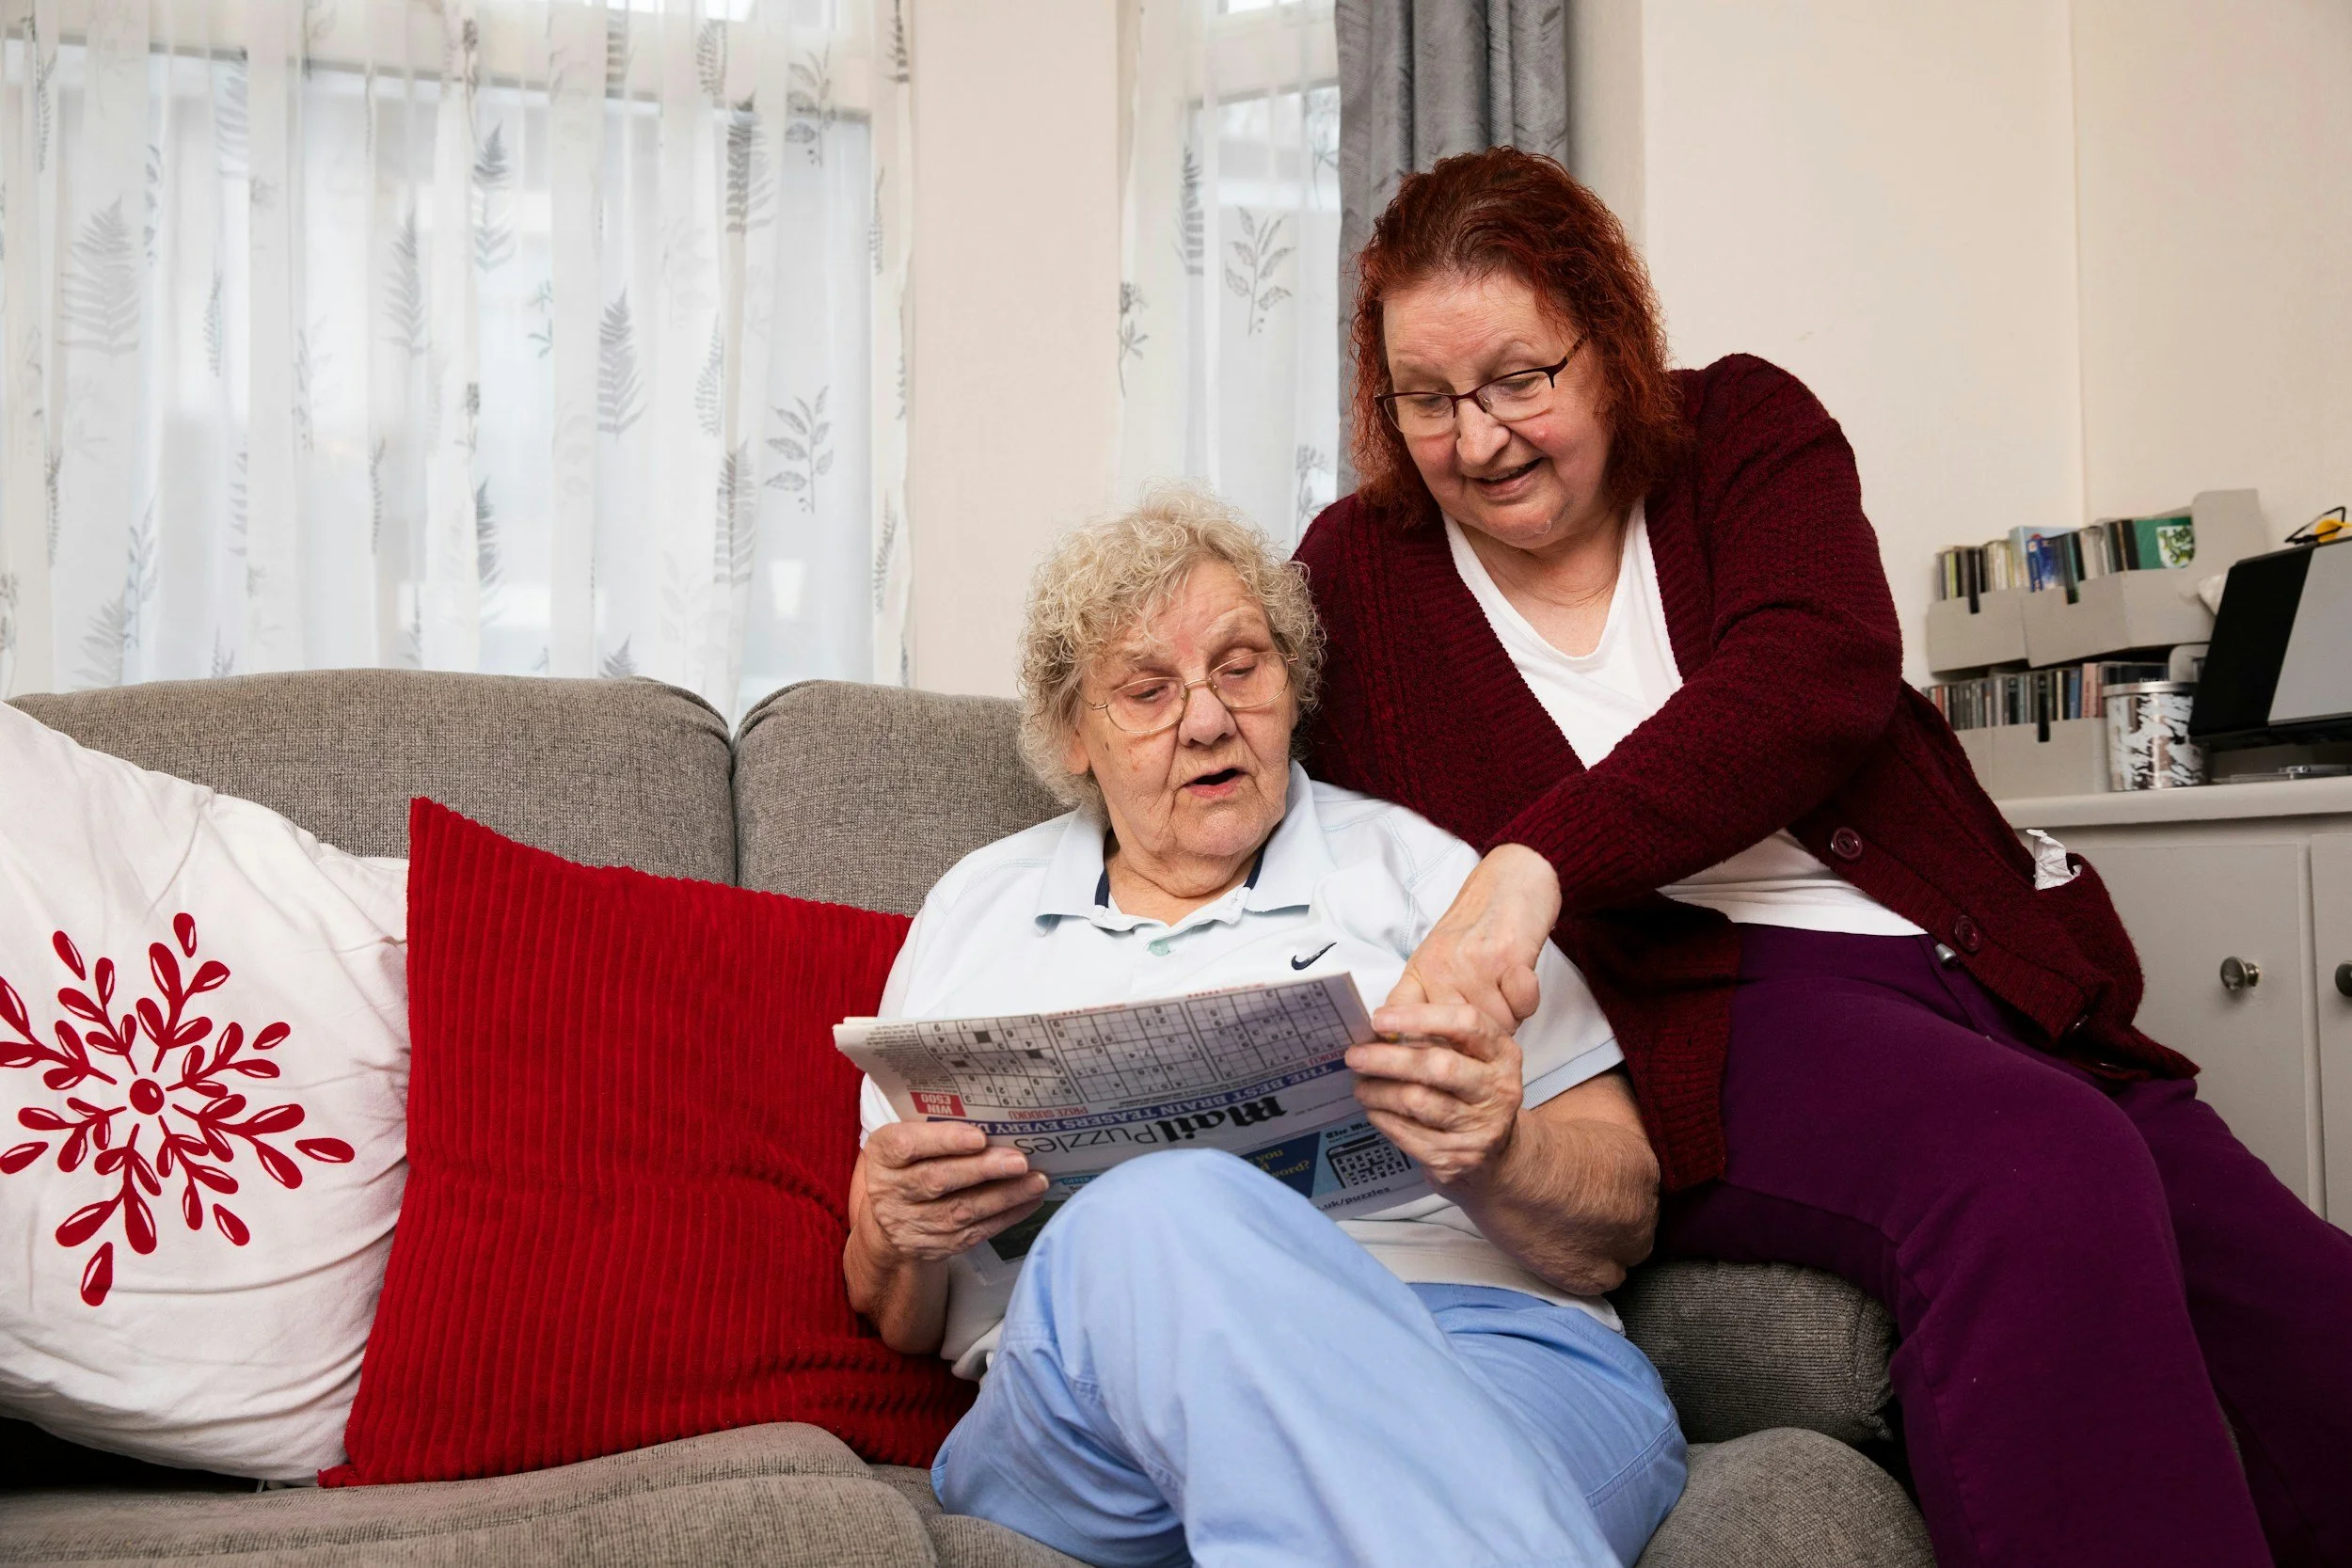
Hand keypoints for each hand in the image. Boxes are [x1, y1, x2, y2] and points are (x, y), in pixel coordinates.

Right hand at [854, 1121, 1047, 1266]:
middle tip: (1019, 1161)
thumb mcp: (907, 1138)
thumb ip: (936, 1127)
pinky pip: (974, 1233)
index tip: (979, 1137)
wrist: (888, 1220)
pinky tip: (1029, 1201)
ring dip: (1004, 1196)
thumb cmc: (908, 1164)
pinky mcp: (934, 1246)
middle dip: (983, 1170)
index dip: (944, 1141)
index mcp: (883, 1154)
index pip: (908, 1145)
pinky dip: (1006, 1217)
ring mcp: (912, 1224)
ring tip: (1036, 1181)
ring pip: (961, 1211)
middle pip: (938, 1181)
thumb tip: (996, 1116)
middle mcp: (891, 1191)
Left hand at [1349, 1000, 1525, 1190]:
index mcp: (1502, 1054)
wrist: (1498, 1154)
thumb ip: (1434, 1028)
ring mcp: (1480, 1127)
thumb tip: (1386, 1017)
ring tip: (1362, 1086)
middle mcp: (1497, 1089)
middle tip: (1355, 1056)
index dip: (1419, 1017)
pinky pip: (1408, 1133)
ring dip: (1379, 1092)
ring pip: (1417, 1102)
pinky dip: (1383, 1118)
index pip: (1465, 1023)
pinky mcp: (1458, 1156)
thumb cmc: (1473, 1091)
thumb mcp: (1469, 1053)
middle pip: (1439, 1066)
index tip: (1379, 1019)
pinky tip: (1376, 1109)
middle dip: (1388, 1059)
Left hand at [1391, 845, 1561, 1033]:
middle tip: (1485, 1020)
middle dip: (1478, 1040)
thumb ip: (1419, 1000)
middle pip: (1461, 1037)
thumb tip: (1404, 1046)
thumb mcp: (1433, 959)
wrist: (1510, 881)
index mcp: (1421, 971)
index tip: (1421, 1064)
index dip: (1414, 1051)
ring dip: (1507, 1018)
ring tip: (1504, 989)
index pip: (1407, 1024)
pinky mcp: (1510, 957)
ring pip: (1498, 1026)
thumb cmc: (1474, 927)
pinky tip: (1520, 978)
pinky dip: (1528, 1001)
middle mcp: (1443, 968)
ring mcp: (1475, 963)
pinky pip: (1524, 1006)